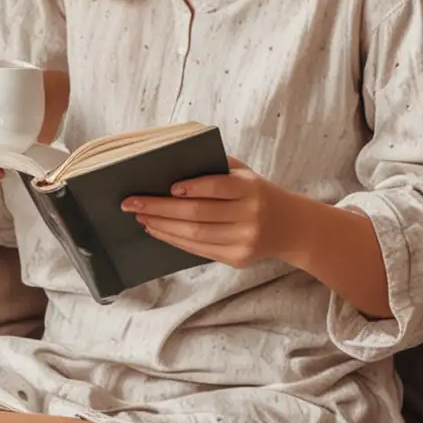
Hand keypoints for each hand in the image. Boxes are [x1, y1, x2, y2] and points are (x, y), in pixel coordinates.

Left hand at [121, 157, 305, 269]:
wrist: (291, 226)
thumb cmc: (257, 193)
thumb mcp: (245, 174)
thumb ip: (215, 167)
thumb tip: (170, 164)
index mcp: (251, 188)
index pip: (219, 187)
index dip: (194, 187)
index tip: (169, 187)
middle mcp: (249, 215)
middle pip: (198, 214)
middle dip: (160, 208)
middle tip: (132, 203)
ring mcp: (244, 240)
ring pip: (195, 235)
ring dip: (162, 226)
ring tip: (141, 217)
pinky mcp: (237, 259)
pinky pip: (199, 250)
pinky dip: (174, 240)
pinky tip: (157, 230)